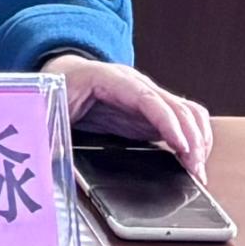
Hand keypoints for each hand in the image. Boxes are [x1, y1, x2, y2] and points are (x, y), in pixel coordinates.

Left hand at [46, 53, 214, 169]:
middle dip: (191, 138)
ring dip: (198, 139)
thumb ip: (47, 130)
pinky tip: (192, 163)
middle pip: (175, 106)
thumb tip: (46, 161)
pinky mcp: (151, 114)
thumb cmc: (54, 88)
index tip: (182, 146)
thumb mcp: (45, 107)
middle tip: (195, 171)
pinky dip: (193, 140)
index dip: (167, 121)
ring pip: (187, 112)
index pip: (146, 98)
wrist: (61, 73)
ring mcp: (147, 98)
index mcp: (109, 79)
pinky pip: (183, 121)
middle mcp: (136, 85)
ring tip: (198, 172)